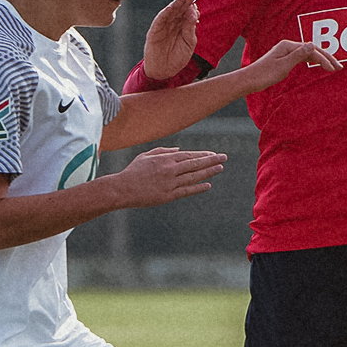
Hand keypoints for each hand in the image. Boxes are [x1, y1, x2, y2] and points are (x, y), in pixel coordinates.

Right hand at [111, 147, 225, 207]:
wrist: (122, 189)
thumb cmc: (133, 171)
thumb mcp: (146, 155)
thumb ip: (163, 151)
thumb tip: (179, 150)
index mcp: (165, 159)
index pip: (188, 155)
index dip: (202, 155)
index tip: (213, 154)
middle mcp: (170, 170)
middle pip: (195, 164)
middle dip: (211, 160)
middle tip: (224, 157)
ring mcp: (170, 183)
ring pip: (194, 176)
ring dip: (208, 172)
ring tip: (220, 168)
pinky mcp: (168, 195)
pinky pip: (187, 191)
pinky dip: (198, 187)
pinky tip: (208, 184)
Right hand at [142, 0, 198, 80]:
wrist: (164, 72)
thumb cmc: (177, 58)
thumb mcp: (188, 43)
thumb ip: (190, 29)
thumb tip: (194, 14)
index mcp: (182, 27)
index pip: (187, 14)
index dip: (191, 7)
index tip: (197, 3)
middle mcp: (173, 24)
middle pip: (179, 11)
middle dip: (185, 3)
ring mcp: (163, 27)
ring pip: (170, 13)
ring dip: (175, 5)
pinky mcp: (154, 31)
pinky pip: (160, 20)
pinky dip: (165, 13)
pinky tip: (171, 7)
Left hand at [242, 39, 341, 89]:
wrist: (250, 80)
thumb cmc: (264, 74)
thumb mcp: (283, 66)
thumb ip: (298, 55)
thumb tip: (312, 44)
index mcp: (288, 46)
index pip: (311, 50)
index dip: (324, 59)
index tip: (333, 69)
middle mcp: (288, 46)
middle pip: (312, 50)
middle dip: (327, 58)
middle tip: (340, 67)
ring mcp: (286, 52)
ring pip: (309, 54)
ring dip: (322, 60)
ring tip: (333, 67)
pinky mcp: (285, 59)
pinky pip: (303, 58)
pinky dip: (313, 61)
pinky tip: (319, 66)